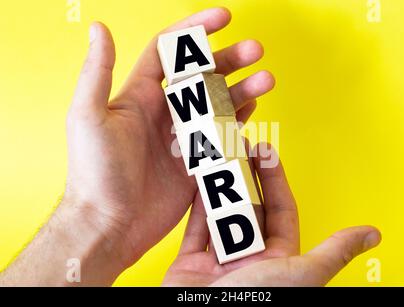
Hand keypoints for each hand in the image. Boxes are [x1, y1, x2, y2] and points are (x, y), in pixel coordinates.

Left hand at [64, 7, 274, 267]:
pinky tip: (253, 110)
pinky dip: (239, 120)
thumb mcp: (88, 117)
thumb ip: (98, 72)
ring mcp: (183, 137)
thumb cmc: (94, 172)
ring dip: (242, 89)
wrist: (109, 224)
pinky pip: (222, 135)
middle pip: (203, 76)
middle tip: (255, 50)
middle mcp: (164, 113)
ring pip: (218, 104)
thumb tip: (98, 28)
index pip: (170, 51)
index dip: (195, 30)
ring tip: (265, 79)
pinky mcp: (197, 161)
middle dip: (230, 59)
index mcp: (140, 96)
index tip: (223, 17)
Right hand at [163, 144, 380, 285]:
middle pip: (249, 208)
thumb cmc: (253, 305)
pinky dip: (196, 205)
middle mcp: (249, 260)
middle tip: (240, 146)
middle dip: (245, 176)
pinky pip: (194, 229)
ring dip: (219, 186)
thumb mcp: (301, 274)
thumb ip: (333, 252)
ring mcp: (219, 261)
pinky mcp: (190, 265)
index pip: (280, 211)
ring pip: (220, 215)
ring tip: (218, 158)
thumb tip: (371, 235)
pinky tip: (199, 182)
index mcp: (278, 262)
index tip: (265, 152)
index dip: (274, 178)